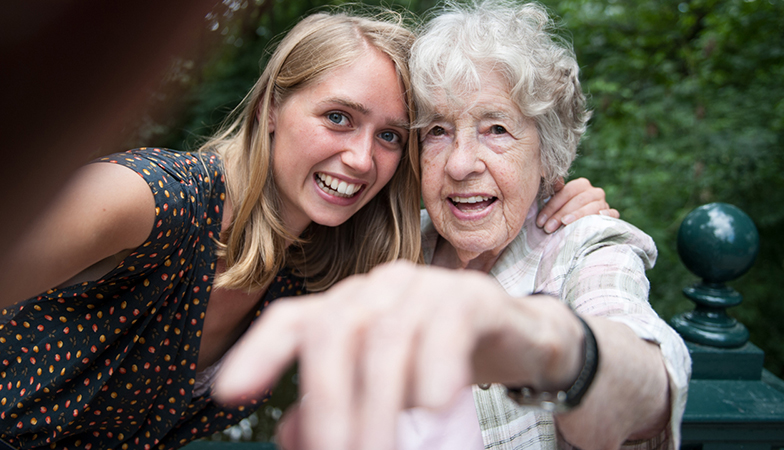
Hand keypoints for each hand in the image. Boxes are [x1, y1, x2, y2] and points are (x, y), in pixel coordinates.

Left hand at [214, 261, 582, 449]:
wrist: (518, 340)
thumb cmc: (443, 365)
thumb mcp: (386, 389)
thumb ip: (342, 403)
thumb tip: (295, 436)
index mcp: (349, 307)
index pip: (293, 319)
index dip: (258, 353)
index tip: (228, 395)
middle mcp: (379, 288)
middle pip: (334, 332)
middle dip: (328, 405)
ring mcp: (424, 287)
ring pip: (385, 338)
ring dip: (378, 406)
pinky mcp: (471, 297)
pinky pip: (444, 327)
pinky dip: (434, 368)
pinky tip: (430, 407)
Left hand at [536, 178, 618, 233]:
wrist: (580, 223)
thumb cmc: (564, 213)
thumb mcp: (557, 202)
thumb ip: (552, 191)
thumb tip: (546, 177)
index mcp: (581, 185)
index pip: (566, 192)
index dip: (551, 207)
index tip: (540, 221)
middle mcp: (594, 192)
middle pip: (577, 200)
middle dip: (560, 214)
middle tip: (548, 228)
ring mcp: (604, 203)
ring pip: (592, 207)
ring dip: (578, 215)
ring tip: (565, 224)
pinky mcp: (612, 214)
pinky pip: (612, 213)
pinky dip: (606, 214)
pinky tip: (598, 216)